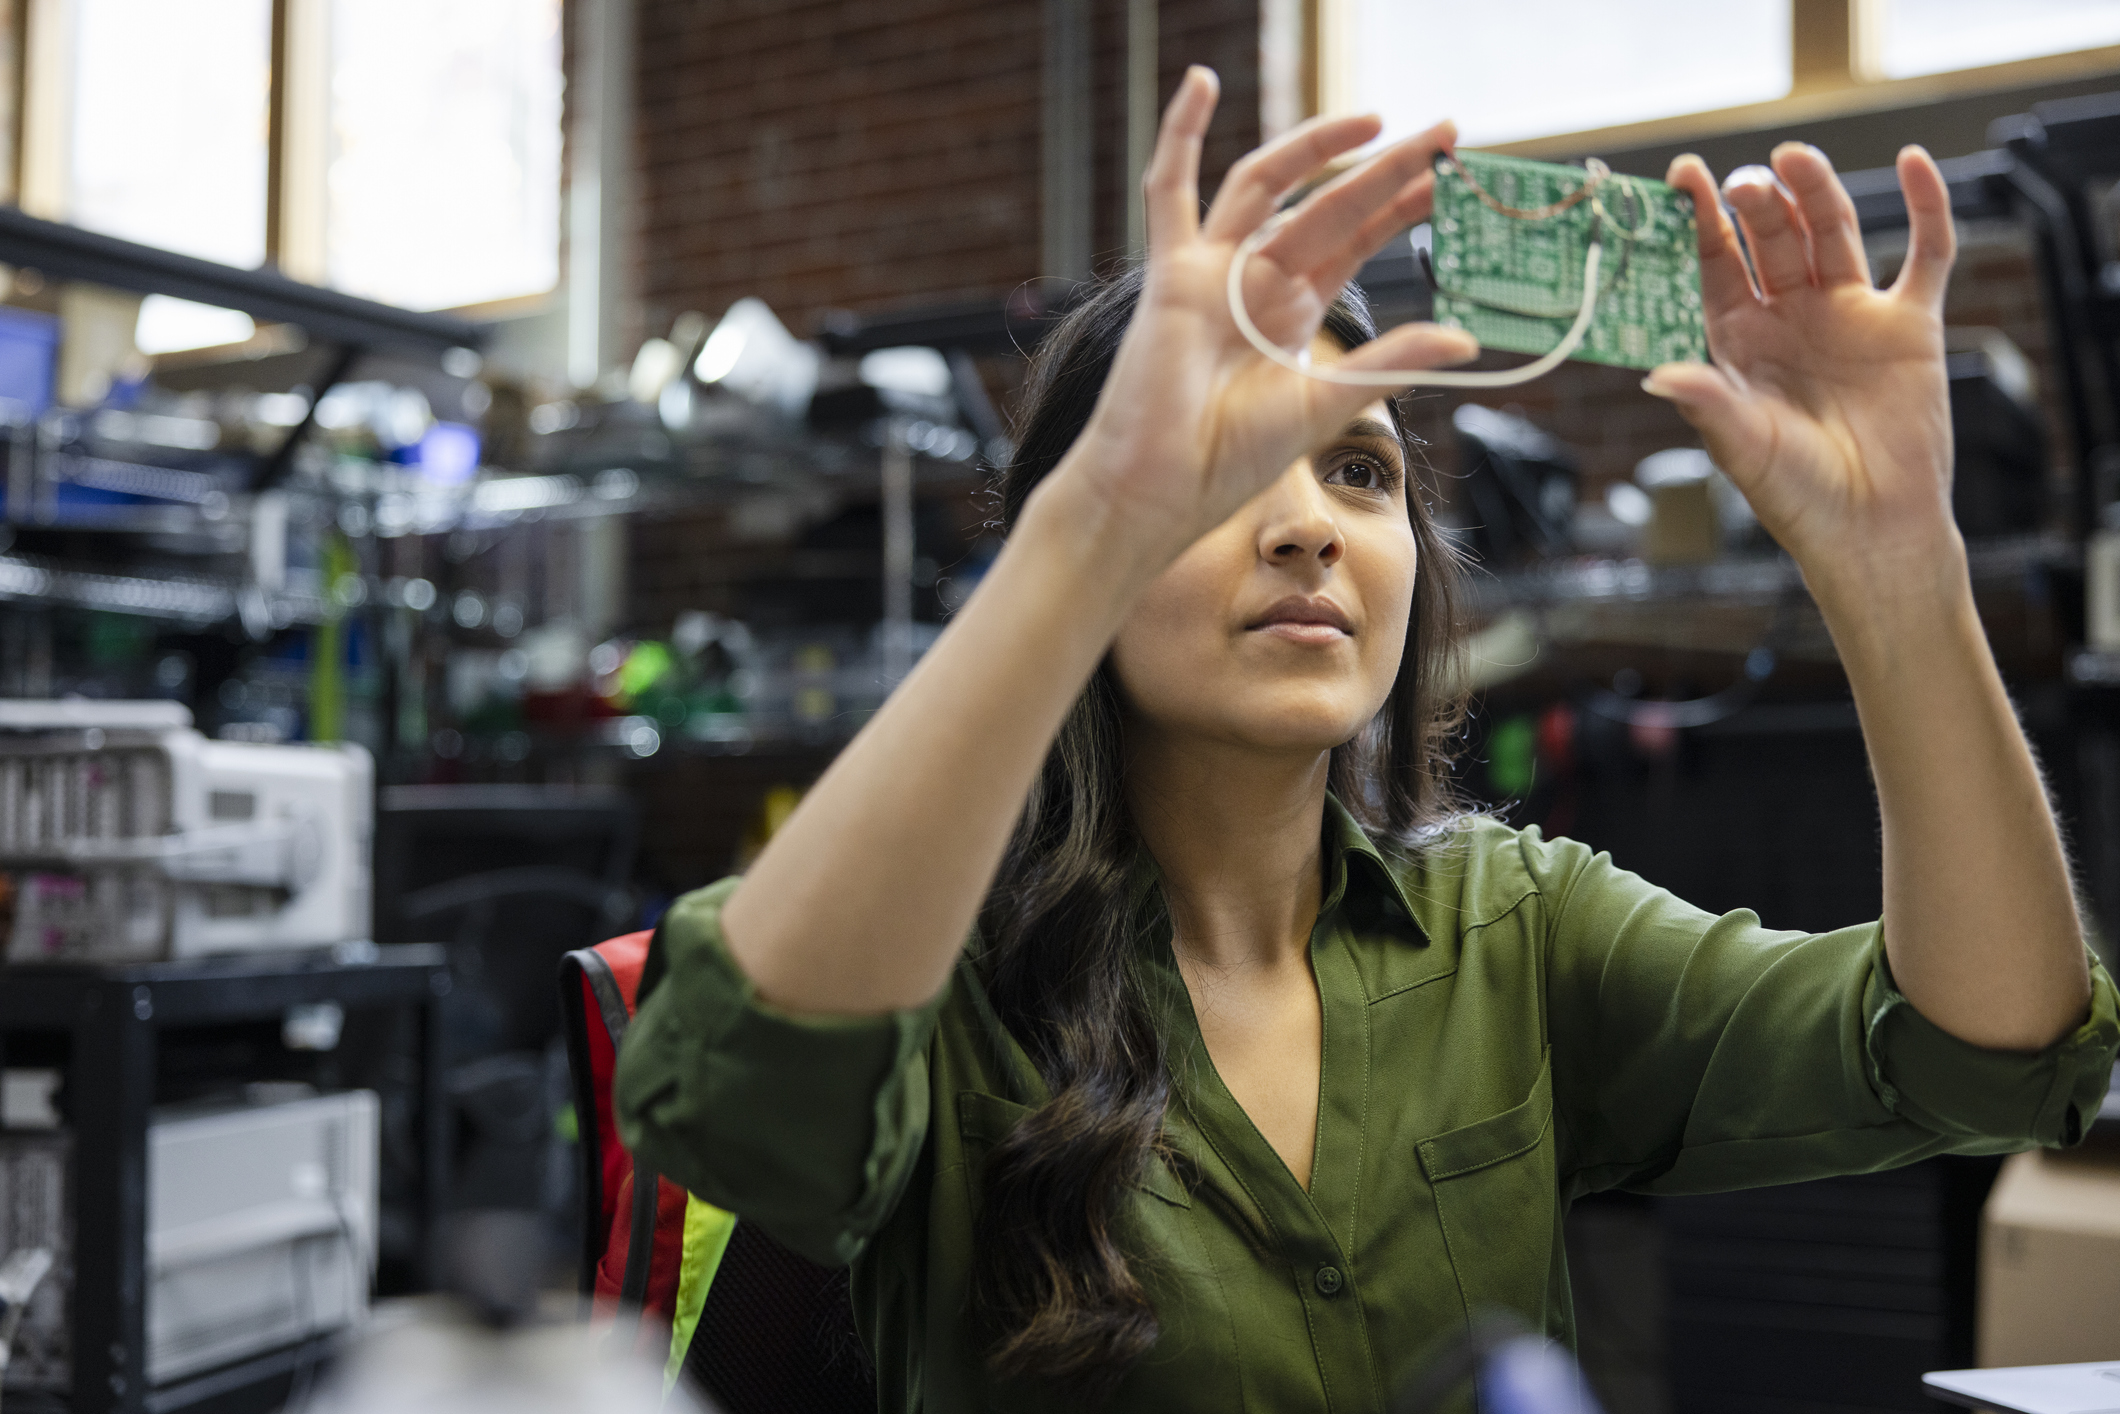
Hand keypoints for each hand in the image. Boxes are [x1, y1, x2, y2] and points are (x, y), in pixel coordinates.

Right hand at [1047, 68, 1477, 565]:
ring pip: (1269, 187)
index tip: (1454, 177)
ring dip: (1318, 146)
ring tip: (1378, 119)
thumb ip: (1392, 362)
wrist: (1161, 488)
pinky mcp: (1171, 272)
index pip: (1358, 241)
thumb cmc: (1229, 460)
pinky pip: (1170, 191)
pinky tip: (1202, 82)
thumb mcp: (1327, 403)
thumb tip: (1466, 341)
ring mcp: (1212, 271)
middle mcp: (1255, 283)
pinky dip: (1180, 135)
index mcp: (1293, 314)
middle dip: (1388, 171)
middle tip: (1447, 132)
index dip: (1405, 206)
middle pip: (1329, 206)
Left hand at [1647, 145, 1960, 590]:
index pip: (1715, 265)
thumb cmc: (1797, 496)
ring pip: (1832, 233)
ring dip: (1815, 192)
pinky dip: (1926, 207)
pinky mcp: (1908, 324)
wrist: (1871, 528)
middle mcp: (1791, 319)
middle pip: (1771, 240)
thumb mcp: (1743, 446)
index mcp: (1740, 342)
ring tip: (1793, 158)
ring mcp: (1850, 315)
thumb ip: (1708, 403)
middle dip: (1755, 206)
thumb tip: (1656, 375)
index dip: (1698, 222)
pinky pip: (1924, 253)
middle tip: (1742, 181)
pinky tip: (1916, 163)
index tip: (1681, 176)